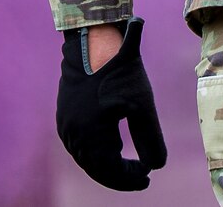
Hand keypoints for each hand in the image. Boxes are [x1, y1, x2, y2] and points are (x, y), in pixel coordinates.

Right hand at [55, 14, 167, 189]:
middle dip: (120, 177)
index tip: (148, 174)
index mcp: (91, 132)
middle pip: (96, 168)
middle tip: (142, 179)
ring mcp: (65, 126)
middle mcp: (73, 133)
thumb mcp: (143, 103)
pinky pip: (79, 147)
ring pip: (86, 160)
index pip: (110, 169)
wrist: (93, 43)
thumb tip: (158, 166)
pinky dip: (95, 155)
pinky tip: (112, 153)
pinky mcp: (63, 119)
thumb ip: (151, 137)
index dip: (129, 177)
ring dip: (107, 167)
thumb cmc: (121, 71)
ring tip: (129, 168)